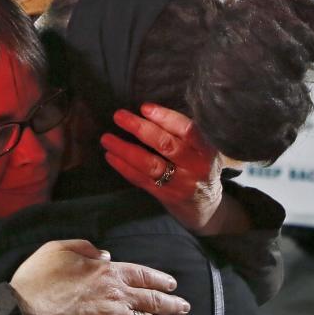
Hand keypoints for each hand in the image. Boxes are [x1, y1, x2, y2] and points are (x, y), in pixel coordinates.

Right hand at [10, 239, 189, 314]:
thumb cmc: (36, 282)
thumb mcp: (57, 249)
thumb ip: (84, 247)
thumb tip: (106, 254)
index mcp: (108, 272)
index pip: (143, 274)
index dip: (160, 279)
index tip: (172, 284)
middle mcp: (118, 295)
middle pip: (153, 299)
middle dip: (172, 304)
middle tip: (184, 308)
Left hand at [101, 104, 225, 233]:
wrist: (206, 207)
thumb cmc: (200, 168)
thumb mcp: (202, 150)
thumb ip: (184, 135)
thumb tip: (149, 112)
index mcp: (206, 150)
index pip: (187, 129)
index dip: (165, 117)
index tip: (144, 108)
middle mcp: (195, 167)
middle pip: (166, 145)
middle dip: (140, 129)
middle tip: (119, 116)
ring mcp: (180, 184)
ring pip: (150, 165)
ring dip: (126, 150)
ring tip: (107, 139)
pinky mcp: (165, 196)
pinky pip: (141, 180)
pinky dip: (124, 167)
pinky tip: (111, 156)